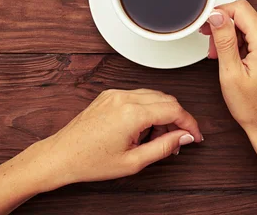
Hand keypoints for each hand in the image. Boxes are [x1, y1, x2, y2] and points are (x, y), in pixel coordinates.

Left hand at [31, 89, 201, 191]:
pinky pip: (138, 96)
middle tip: (177, 140)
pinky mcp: (109, 95)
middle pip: (166, 99)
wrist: (61, 155)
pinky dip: (147, 109)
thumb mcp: (133, 162)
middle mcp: (124, 97)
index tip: (194, 136)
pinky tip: (142, 129)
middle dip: (177, 119)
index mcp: (132, 113)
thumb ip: (164, 147)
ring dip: (162, 113)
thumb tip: (183, 137)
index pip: (174, 110)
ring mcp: (115, 94)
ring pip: (153, 95)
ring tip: (155, 139)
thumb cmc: (90, 161)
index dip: (189, 123)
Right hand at [201, 0, 256, 136]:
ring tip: (221, 54)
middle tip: (211, 44)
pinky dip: (242, 41)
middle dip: (224, 25)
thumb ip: (223, 39)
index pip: (241, 9)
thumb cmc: (253, 107)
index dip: (220, 13)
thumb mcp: (230, 73)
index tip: (207, 26)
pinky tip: (233, 56)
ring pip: (251, 23)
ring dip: (232, 34)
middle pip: (246, 14)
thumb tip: (217, 15)